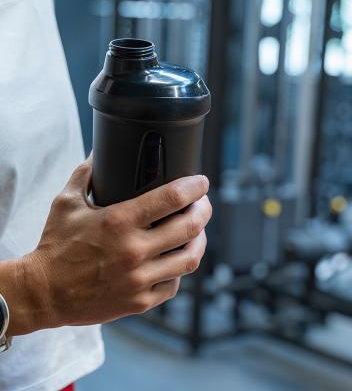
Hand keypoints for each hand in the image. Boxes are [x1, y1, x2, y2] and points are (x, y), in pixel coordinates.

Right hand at [3, 156, 210, 334]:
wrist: (43, 293)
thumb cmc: (55, 246)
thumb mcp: (66, 203)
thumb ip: (86, 174)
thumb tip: (99, 152)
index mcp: (118, 221)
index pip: (171, 198)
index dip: (194, 186)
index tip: (201, 182)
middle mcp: (133, 251)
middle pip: (190, 226)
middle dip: (204, 210)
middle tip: (203, 203)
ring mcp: (139, 279)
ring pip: (190, 258)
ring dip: (200, 240)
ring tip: (198, 231)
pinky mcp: (140, 301)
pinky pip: (174, 284)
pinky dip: (180, 269)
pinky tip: (175, 259)